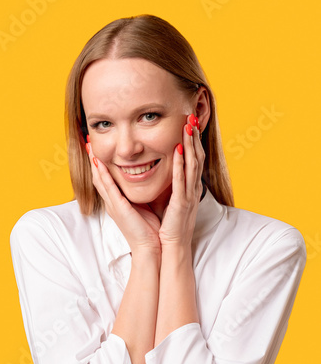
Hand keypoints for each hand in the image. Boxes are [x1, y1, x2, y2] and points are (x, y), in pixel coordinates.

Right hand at [86, 142, 160, 257]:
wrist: (150, 248)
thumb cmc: (150, 230)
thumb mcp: (143, 207)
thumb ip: (141, 195)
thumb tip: (148, 182)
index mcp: (118, 203)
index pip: (106, 179)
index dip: (101, 164)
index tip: (98, 148)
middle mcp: (112, 203)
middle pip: (98, 177)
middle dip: (93, 159)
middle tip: (88, 142)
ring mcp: (113, 205)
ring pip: (99, 179)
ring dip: (94, 162)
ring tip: (89, 146)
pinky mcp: (118, 208)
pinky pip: (108, 188)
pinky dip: (103, 174)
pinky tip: (99, 163)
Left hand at [159, 114, 204, 247]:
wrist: (172, 246)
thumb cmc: (170, 226)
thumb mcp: (173, 201)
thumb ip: (173, 186)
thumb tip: (167, 173)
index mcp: (189, 188)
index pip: (193, 160)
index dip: (193, 141)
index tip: (189, 124)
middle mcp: (192, 189)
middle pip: (196, 157)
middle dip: (194, 137)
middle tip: (191, 117)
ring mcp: (188, 195)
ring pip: (191, 164)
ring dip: (190, 144)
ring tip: (187, 126)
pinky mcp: (181, 203)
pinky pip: (181, 180)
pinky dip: (179, 164)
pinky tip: (177, 149)